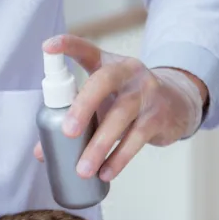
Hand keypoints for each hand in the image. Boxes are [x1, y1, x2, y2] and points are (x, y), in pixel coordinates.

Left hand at [33, 35, 207, 181]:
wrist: (177, 104)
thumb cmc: (125, 101)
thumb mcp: (102, 101)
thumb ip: (72, 119)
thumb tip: (41, 152)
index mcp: (108, 64)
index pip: (87, 50)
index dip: (68, 46)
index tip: (48, 47)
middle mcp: (128, 73)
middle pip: (104, 82)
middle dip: (83, 106)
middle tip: (67, 132)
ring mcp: (146, 93)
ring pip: (121, 116)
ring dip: (100, 146)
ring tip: (82, 170)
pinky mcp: (158, 116)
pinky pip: (137, 139)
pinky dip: (119, 158)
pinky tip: (105, 174)